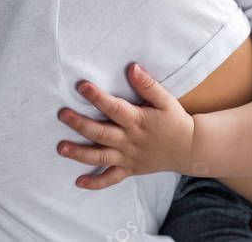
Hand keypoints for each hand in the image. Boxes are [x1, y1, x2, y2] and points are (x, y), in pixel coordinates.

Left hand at [56, 62, 194, 189]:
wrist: (190, 148)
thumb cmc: (175, 121)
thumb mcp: (166, 100)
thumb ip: (148, 85)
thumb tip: (132, 68)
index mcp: (137, 121)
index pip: (114, 108)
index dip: (97, 97)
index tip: (81, 86)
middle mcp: (130, 140)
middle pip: (101, 133)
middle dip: (80, 124)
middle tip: (62, 115)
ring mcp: (128, 157)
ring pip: (101, 156)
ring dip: (80, 153)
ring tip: (61, 148)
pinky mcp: (130, 170)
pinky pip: (111, 179)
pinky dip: (95, 183)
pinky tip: (78, 182)